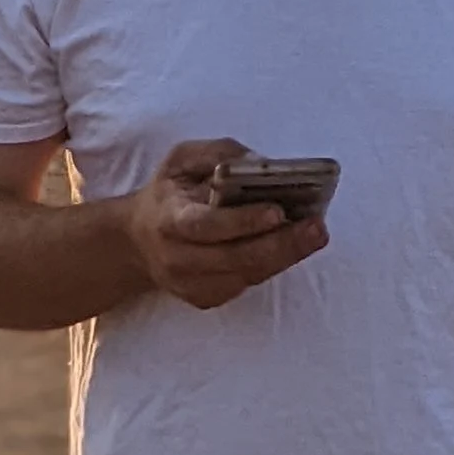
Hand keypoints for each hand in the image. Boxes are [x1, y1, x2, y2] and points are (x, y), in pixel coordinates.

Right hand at [126, 136, 329, 312]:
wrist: (136, 241)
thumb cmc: (169, 193)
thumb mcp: (181, 160)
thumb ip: (218, 154)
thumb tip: (260, 164)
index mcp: (168, 220)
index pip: (207, 226)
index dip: (242, 221)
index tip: (278, 211)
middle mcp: (177, 259)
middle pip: (236, 258)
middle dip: (281, 244)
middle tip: (317, 228)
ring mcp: (191, 285)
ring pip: (247, 275)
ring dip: (285, 256)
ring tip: (315, 234)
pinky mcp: (205, 299)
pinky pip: (247, 283)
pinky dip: (272, 265)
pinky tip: (293, 246)